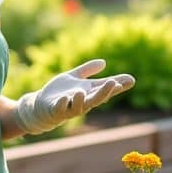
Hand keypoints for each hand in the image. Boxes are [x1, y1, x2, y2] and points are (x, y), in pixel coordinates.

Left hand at [13, 59, 134, 134]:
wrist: (40, 107)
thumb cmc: (59, 93)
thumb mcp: (74, 78)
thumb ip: (87, 70)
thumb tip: (104, 62)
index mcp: (87, 93)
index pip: (105, 89)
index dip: (118, 85)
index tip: (131, 80)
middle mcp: (81, 102)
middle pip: (96, 99)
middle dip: (105, 92)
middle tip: (113, 84)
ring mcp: (68, 108)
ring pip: (78, 107)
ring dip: (81, 100)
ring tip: (82, 91)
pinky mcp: (55, 110)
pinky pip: (60, 109)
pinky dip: (63, 104)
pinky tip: (65, 97)